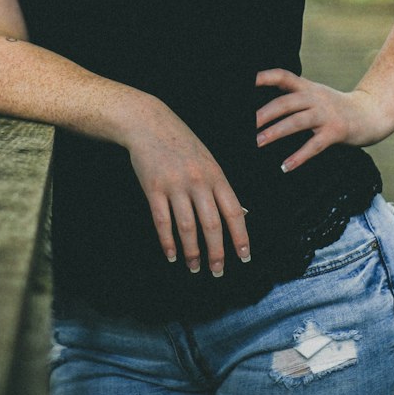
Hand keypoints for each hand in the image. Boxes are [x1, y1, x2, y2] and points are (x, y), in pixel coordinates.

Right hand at [125, 99, 250, 277]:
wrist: (149, 123)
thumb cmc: (181, 142)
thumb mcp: (208, 160)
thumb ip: (220, 187)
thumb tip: (240, 213)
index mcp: (215, 174)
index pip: (233, 212)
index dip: (240, 237)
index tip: (244, 256)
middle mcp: (198, 181)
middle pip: (212, 225)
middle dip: (217, 252)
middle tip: (218, 271)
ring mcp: (175, 186)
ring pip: (188, 228)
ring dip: (192, 252)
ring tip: (194, 267)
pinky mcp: (154, 189)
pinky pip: (163, 222)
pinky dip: (168, 242)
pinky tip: (172, 254)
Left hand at [255, 69, 390, 170]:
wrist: (372, 114)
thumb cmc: (337, 108)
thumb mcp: (317, 95)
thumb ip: (296, 98)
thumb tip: (264, 110)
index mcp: (308, 87)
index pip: (283, 76)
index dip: (264, 77)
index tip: (245, 82)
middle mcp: (315, 98)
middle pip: (285, 102)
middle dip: (264, 113)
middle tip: (245, 125)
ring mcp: (326, 114)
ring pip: (296, 121)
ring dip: (275, 132)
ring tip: (258, 142)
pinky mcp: (336, 132)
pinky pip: (314, 145)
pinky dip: (299, 156)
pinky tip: (286, 166)